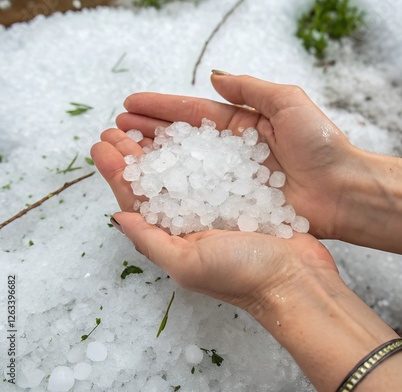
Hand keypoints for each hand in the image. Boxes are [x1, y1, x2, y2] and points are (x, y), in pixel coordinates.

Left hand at [90, 123, 337, 311]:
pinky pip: (214, 168)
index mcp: (174, 238)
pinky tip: (189, 133)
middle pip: (156, 182)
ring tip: (144, 124)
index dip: (116, 173)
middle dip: (133, 154)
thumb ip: (150, 241)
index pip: (137, 201)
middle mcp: (192, 222)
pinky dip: (198, 149)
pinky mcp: (242, 197)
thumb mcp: (188, 264)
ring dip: (162, 147)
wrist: (297, 280)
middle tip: (116, 126)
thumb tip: (118, 216)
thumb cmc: (244, 276)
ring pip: (183, 171)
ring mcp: (217, 209)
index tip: (101, 145)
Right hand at [112, 73, 361, 237]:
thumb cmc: (321, 145)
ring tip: (124, 153)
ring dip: (157, 160)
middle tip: (118, 128)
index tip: (132, 104)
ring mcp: (233, 179)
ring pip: (188, 167)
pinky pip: (202, 195)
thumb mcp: (288, 103)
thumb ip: (251, 89)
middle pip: (185, 140)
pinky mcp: (237, 203)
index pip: (195, 114)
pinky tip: (152, 187)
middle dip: (151, 132)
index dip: (163, 108)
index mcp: (245, 124)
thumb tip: (214, 77)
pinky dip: (177, 190)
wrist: (343, 191)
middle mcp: (234, 151)